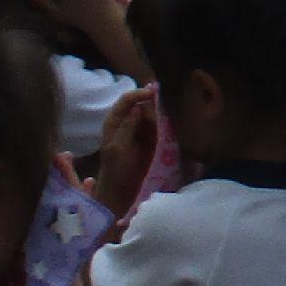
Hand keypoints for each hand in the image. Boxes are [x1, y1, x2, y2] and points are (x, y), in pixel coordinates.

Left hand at [92, 86, 159, 213]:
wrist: (121, 193)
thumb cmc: (115, 171)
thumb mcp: (118, 148)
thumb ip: (127, 126)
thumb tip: (139, 106)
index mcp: (114, 121)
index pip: (126, 100)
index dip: (139, 93)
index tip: (154, 92)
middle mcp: (127, 122)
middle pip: (141, 104)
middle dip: (153, 101)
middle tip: (166, 102)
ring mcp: (140, 130)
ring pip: (152, 113)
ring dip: (160, 111)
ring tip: (171, 112)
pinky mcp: (151, 139)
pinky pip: (159, 125)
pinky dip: (165, 123)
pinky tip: (172, 123)